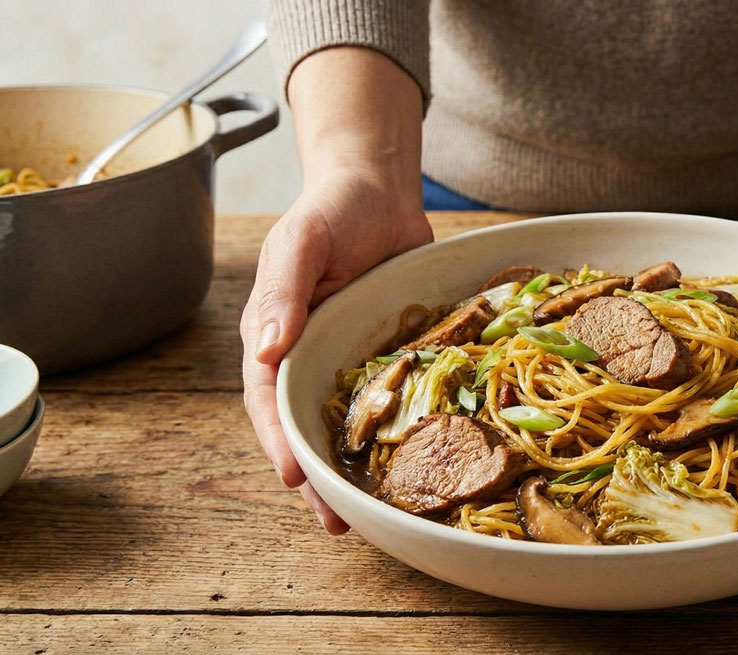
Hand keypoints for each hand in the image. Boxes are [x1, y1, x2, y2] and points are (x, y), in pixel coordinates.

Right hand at [240, 167, 431, 532]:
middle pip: (304, 425)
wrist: (378, 191)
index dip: (279, 439)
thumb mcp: (300, 243)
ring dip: (352, 467)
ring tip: (366, 515)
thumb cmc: (330, 210)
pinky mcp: (384, 356)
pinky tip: (409, 466)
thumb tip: (267, 349)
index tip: (295, 476)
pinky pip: (387, 401)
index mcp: (274, 334)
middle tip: (335, 522)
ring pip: (344, 423)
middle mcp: (306, 354)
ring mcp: (344, 359)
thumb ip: (284, 292)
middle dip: (316, 476)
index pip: (269, 397)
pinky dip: (392, 435)